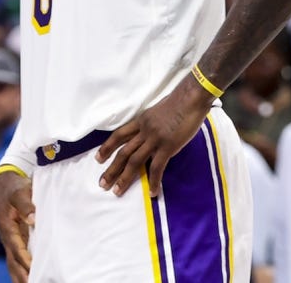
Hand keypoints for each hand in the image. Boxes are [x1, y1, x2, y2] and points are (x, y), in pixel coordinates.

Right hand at [0, 170, 33, 282]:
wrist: (7, 180)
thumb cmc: (14, 186)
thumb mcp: (19, 192)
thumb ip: (26, 204)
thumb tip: (33, 219)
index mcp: (7, 228)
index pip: (17, 249)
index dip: (25, 260)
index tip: (34, 270)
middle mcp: (7, 237)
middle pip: (14, 261)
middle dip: (22, 275)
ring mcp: (11, 239)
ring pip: (14, 262)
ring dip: (21, 275)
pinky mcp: (15, 237)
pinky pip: (18, 256)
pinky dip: (22, 268)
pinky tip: (31, 275)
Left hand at [96, 82, 212, 196]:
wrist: (192, 97)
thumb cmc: (181, 100)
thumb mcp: (159, 110)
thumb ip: (153, 123)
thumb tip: (152, 133)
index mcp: (141, 120)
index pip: (119, 135)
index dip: (107, 147)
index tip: (98, 159)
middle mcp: (144, 130)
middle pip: (123, 151)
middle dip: (111, 169)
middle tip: (102, 184)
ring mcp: (155, 139)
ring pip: (135, 161)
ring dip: (124, 178)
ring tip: (116, 192)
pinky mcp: (167, 146)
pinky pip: (157, 167)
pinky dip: (153, 181)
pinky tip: (152, 192)